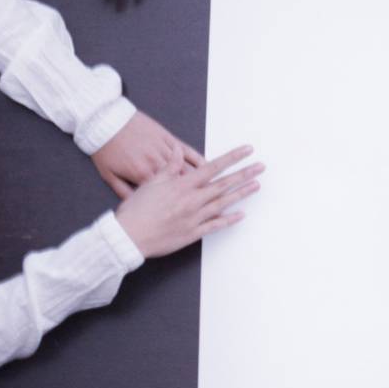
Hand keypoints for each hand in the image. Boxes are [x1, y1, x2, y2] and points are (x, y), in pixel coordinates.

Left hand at [92, 110, 204, 199]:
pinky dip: (197, 157)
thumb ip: (124, 192)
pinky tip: (207, 164)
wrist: (106, 122)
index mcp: (142, 175)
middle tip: (209, 200)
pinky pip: (185, 149)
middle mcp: (156, 163)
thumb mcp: (109, 175)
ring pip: (186, 166)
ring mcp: (163, 149)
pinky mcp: (166, 137)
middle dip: (195, 192)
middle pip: (181, 181)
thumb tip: (134, 205)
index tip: (188, 210)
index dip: (179, 203)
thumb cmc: (106, 149)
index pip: (165, 193)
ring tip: (214, 186)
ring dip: (201, 177)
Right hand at [114, 145, 262, 259]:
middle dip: (244, 174)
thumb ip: (169, 166)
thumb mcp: (151, 182)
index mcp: (183, 185)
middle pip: (224, 184)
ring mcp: (194, 218)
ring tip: (256, 185)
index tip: (247, 150)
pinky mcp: (192, 233)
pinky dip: (229, 220)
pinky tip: (241, 215)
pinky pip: (215, 225)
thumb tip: (178, 150)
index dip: (232, 157)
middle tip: (261, 167)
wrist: (127, 237)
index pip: (213, 167)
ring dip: (241, 193)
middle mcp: (192, 200)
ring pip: (223, 202)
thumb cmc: (136, 210)